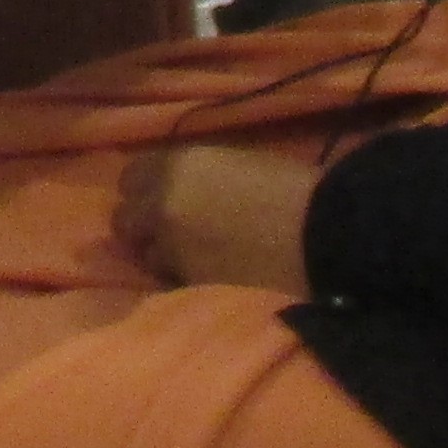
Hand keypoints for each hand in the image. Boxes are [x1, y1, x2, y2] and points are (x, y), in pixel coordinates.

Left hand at [116, 142, 320, 297]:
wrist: (323, 236)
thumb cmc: (291, 189)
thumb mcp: (234, 163)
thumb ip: (194, 174)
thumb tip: (178, 187)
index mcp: (176, 164)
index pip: (130, 177)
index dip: (144, 189)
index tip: (158, 196)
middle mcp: (161, 203)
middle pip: (125, 220)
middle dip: (143, 225)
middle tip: (169, 231)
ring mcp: (172, 247)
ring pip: (147, 255)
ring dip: (164, 255)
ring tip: (195, 257)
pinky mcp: (188, 283)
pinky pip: (172, 281)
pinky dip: (185, 278)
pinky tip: (210, 275)